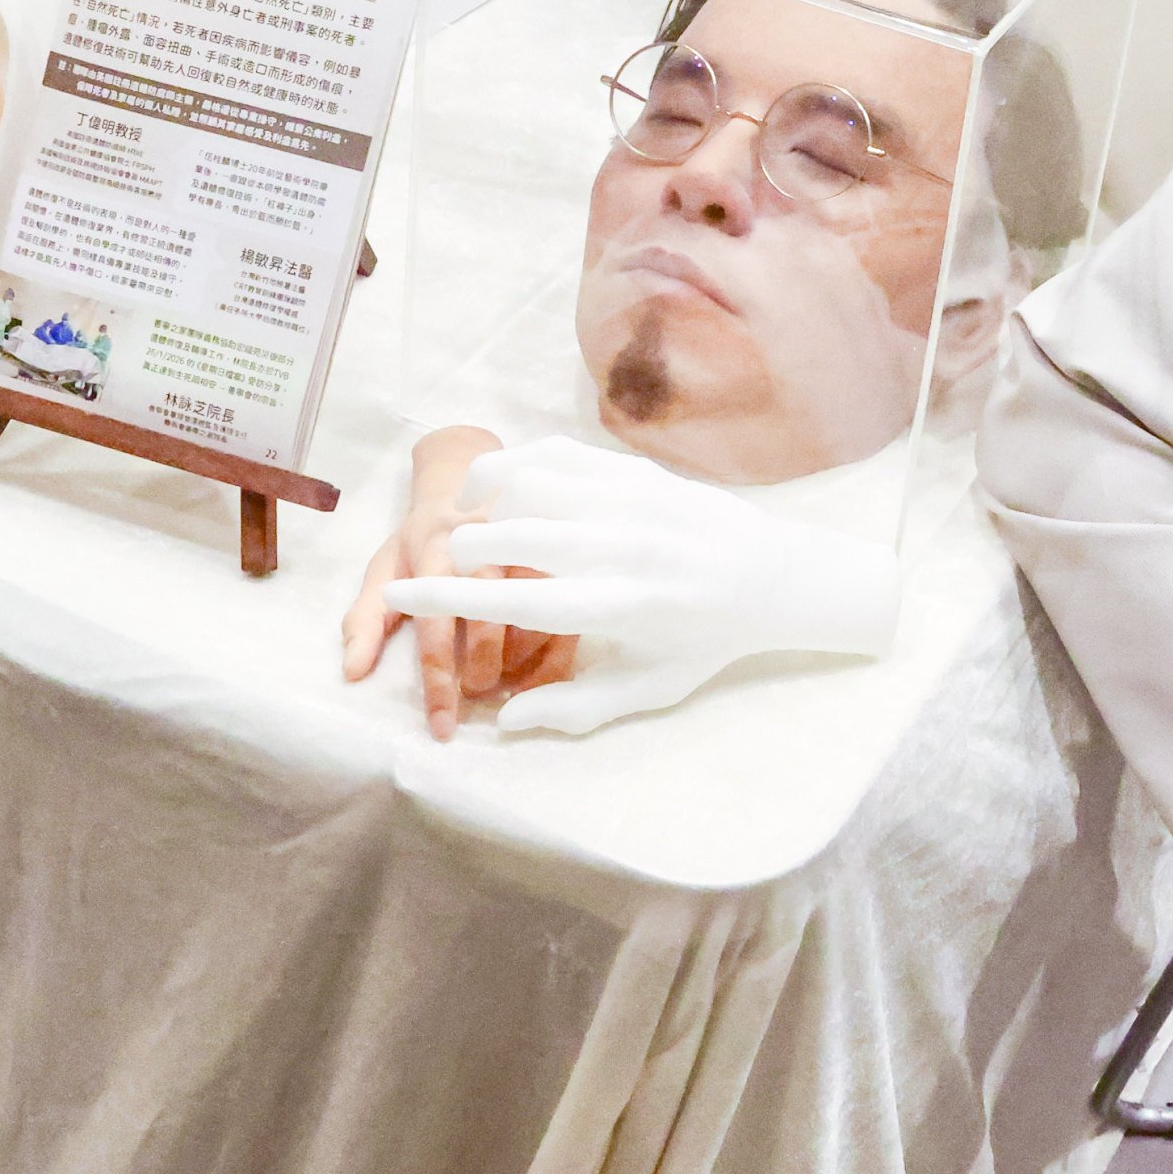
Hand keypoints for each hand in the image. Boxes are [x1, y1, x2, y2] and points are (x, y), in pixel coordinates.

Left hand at [339, 427, 571, 737]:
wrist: (470, 475)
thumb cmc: (422, 538)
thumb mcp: (384, 569)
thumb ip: (363, 621)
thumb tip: (351, 675)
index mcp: (436, 547)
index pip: (436, 623)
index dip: (438, 682)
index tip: (443, 727)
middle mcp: (486, 542)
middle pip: (490, 618)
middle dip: (482, 670)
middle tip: (475, 692)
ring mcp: (529, 545)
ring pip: (537, 616)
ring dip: (522, 665)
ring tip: (507, 685)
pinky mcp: (563, 554)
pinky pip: (569, 614)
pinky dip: (556, 657)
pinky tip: (540, 677)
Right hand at [378, 438, 900, 735]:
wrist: (774, 576)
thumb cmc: (703, 642)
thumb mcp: (647, 689)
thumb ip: (574, 709)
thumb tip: (506, 722)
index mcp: (617, 609)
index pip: (513, 603)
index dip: (447, 600)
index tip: (399, 596)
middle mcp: (621, 550)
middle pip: (511, 535)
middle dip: (462, 547)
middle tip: (448, 559)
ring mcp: (631, 500)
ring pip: (529, 480)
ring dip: (485, 496)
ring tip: (471, 515)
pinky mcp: (636, 469)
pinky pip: (557, 451)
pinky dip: (517, 461)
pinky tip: (504, 483)